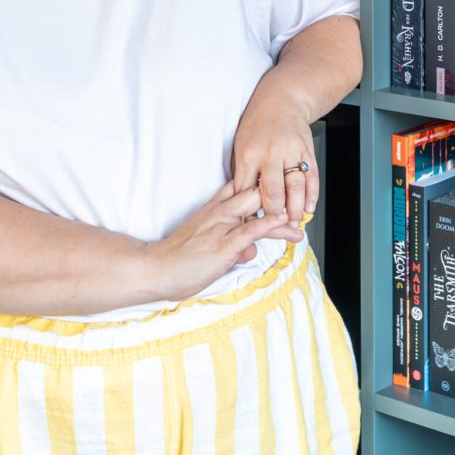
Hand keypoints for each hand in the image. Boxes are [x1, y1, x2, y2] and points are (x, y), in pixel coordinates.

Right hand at [145, 180, 302, 301]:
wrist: (154, 269)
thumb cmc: (179, 260)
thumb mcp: (209, 247)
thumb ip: (232, 244)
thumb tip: (251, 251)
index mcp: (214, 207)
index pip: (242, 186)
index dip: (263, 185)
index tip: (282, 186)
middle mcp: (220, 211)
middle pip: (255, 191)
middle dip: (278, 195)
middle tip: (298, 204)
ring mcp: (222, 226)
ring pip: (258, 208)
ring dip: (283, 214)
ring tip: (301, 222)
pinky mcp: (223, 244)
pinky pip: (251, 230)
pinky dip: (269, 224)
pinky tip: (283, 221)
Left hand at [231, 99, 318, 228]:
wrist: (282, 100)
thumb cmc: (257, 125)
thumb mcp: (241, 147)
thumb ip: (243, 174)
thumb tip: (243, 204)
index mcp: (249, 154)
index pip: (247, 190)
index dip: (248, 210)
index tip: (250, 226)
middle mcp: (271, 153)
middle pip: (272, 191)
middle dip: (274, 214)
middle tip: (276, 229)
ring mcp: (291, 151)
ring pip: (295, 186)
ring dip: (296, 208)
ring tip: (294, 223)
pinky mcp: (307, 149)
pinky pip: (312, 176)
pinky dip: (312, 194)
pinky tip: (309, 207)